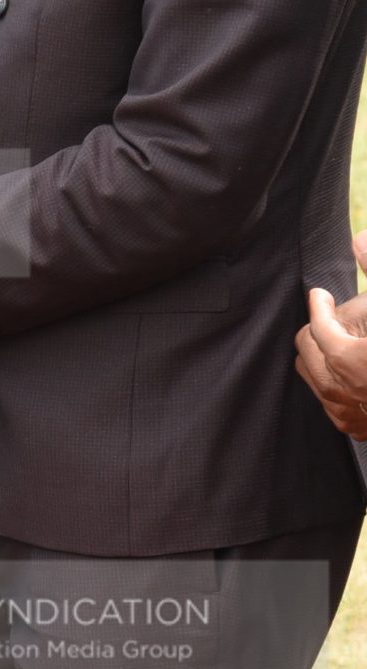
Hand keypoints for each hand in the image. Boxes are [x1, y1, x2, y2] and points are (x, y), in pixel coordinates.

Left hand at [295, 274, 366, 440]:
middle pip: (307, 352)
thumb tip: (360, 238)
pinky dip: (333, 385)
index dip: (320, 305)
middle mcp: (346, 389)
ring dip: (320, 357)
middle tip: (329, 314)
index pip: (317, 326)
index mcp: (352, 358)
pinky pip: (330, 405)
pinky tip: (350, 371)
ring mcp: (353, 414)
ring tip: (337, 339)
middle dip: (316, 329)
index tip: (322, 294)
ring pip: (312, 379)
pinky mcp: (362, 430)